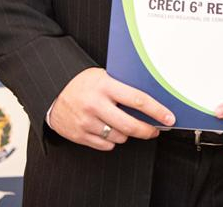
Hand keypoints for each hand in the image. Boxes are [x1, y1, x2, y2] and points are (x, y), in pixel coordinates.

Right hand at [49, 67, 174, 150]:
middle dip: (148, 130)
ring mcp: (87, 121)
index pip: (138, 100)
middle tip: (155, 130)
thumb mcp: (103, 76)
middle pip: (131, 125)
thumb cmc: (82, 82)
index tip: (169, 118)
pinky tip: (109, 129)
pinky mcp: (79, 135)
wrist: (53, 90)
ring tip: (124, 123)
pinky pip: (106, 145)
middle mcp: (96, 104)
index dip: (157, 111)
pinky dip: (111, 141)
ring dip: (127, 134)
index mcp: (105, 85)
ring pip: (119, 137)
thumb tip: (148, 101)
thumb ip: (121, 87)